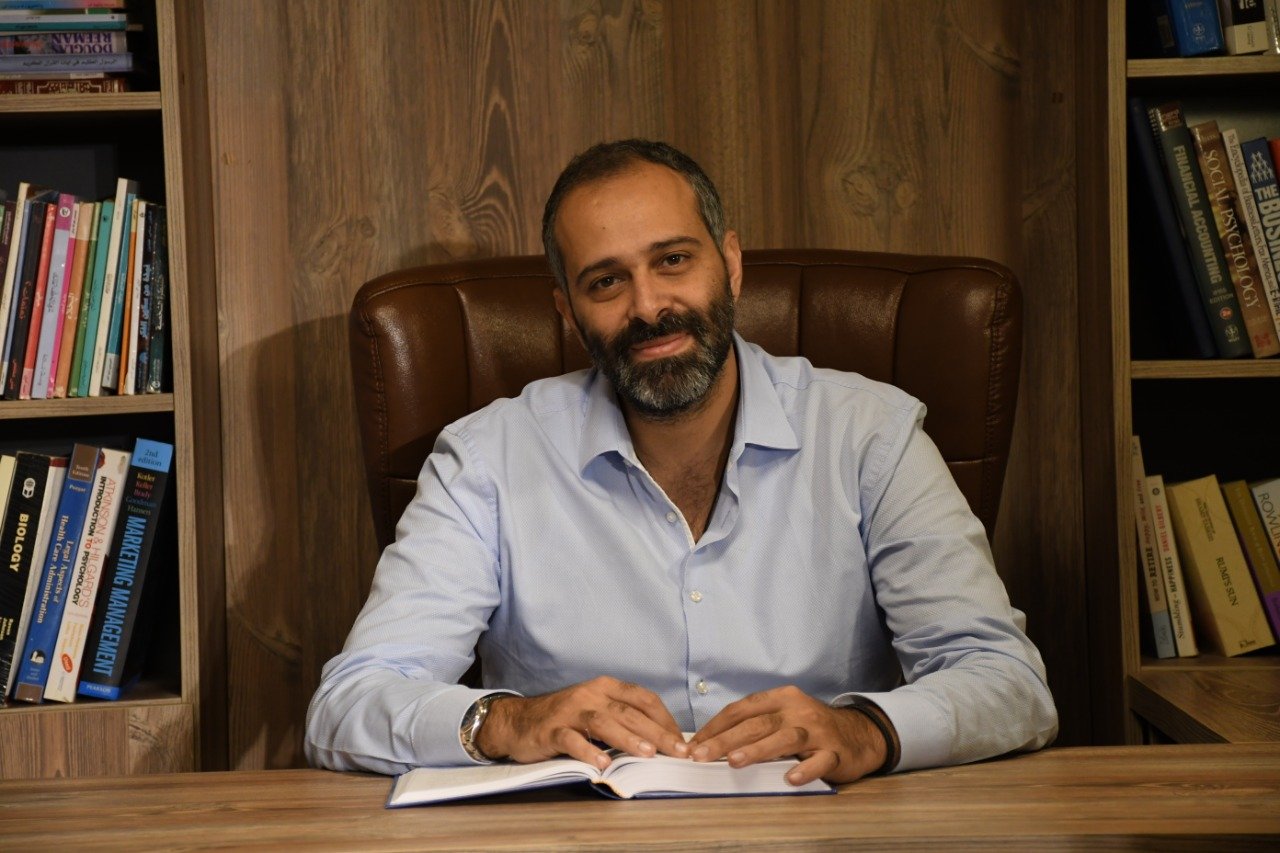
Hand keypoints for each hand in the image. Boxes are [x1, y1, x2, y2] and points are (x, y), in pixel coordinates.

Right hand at [476, 676, 689, 768]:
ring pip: (604, 722)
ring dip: (628, 738)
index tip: (682, 741)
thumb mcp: (597, 709)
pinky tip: (602, 763)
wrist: (518, 720)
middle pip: (629, 712)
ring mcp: (570, 712)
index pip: (644, 699)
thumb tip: (662, 738)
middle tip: (678, 752)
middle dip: (657, 733)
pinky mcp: (552, 730)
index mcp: (606, 687)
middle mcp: (590, 694)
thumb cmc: (565, 717)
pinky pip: (572, 740)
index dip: (666, 720)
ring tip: (648, 754)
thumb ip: (624, 718)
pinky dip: (588, 751)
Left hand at [688, 685, 887, 784]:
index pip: (742, 709)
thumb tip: (711, 740)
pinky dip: (805, 769)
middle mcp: (798, 711)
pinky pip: (819, 761)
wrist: (859, 734)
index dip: (716, 726)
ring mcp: (818, 731)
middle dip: (726, 740)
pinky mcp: (835, 752)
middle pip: (758, 723)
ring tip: (734, 762)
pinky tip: (791, 778)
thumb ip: (755, 724)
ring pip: (785, 738)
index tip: (695, 744)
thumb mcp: (784, 715)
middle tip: (702, 755)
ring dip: (758, 750)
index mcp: (781, 698)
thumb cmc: (811, 726)